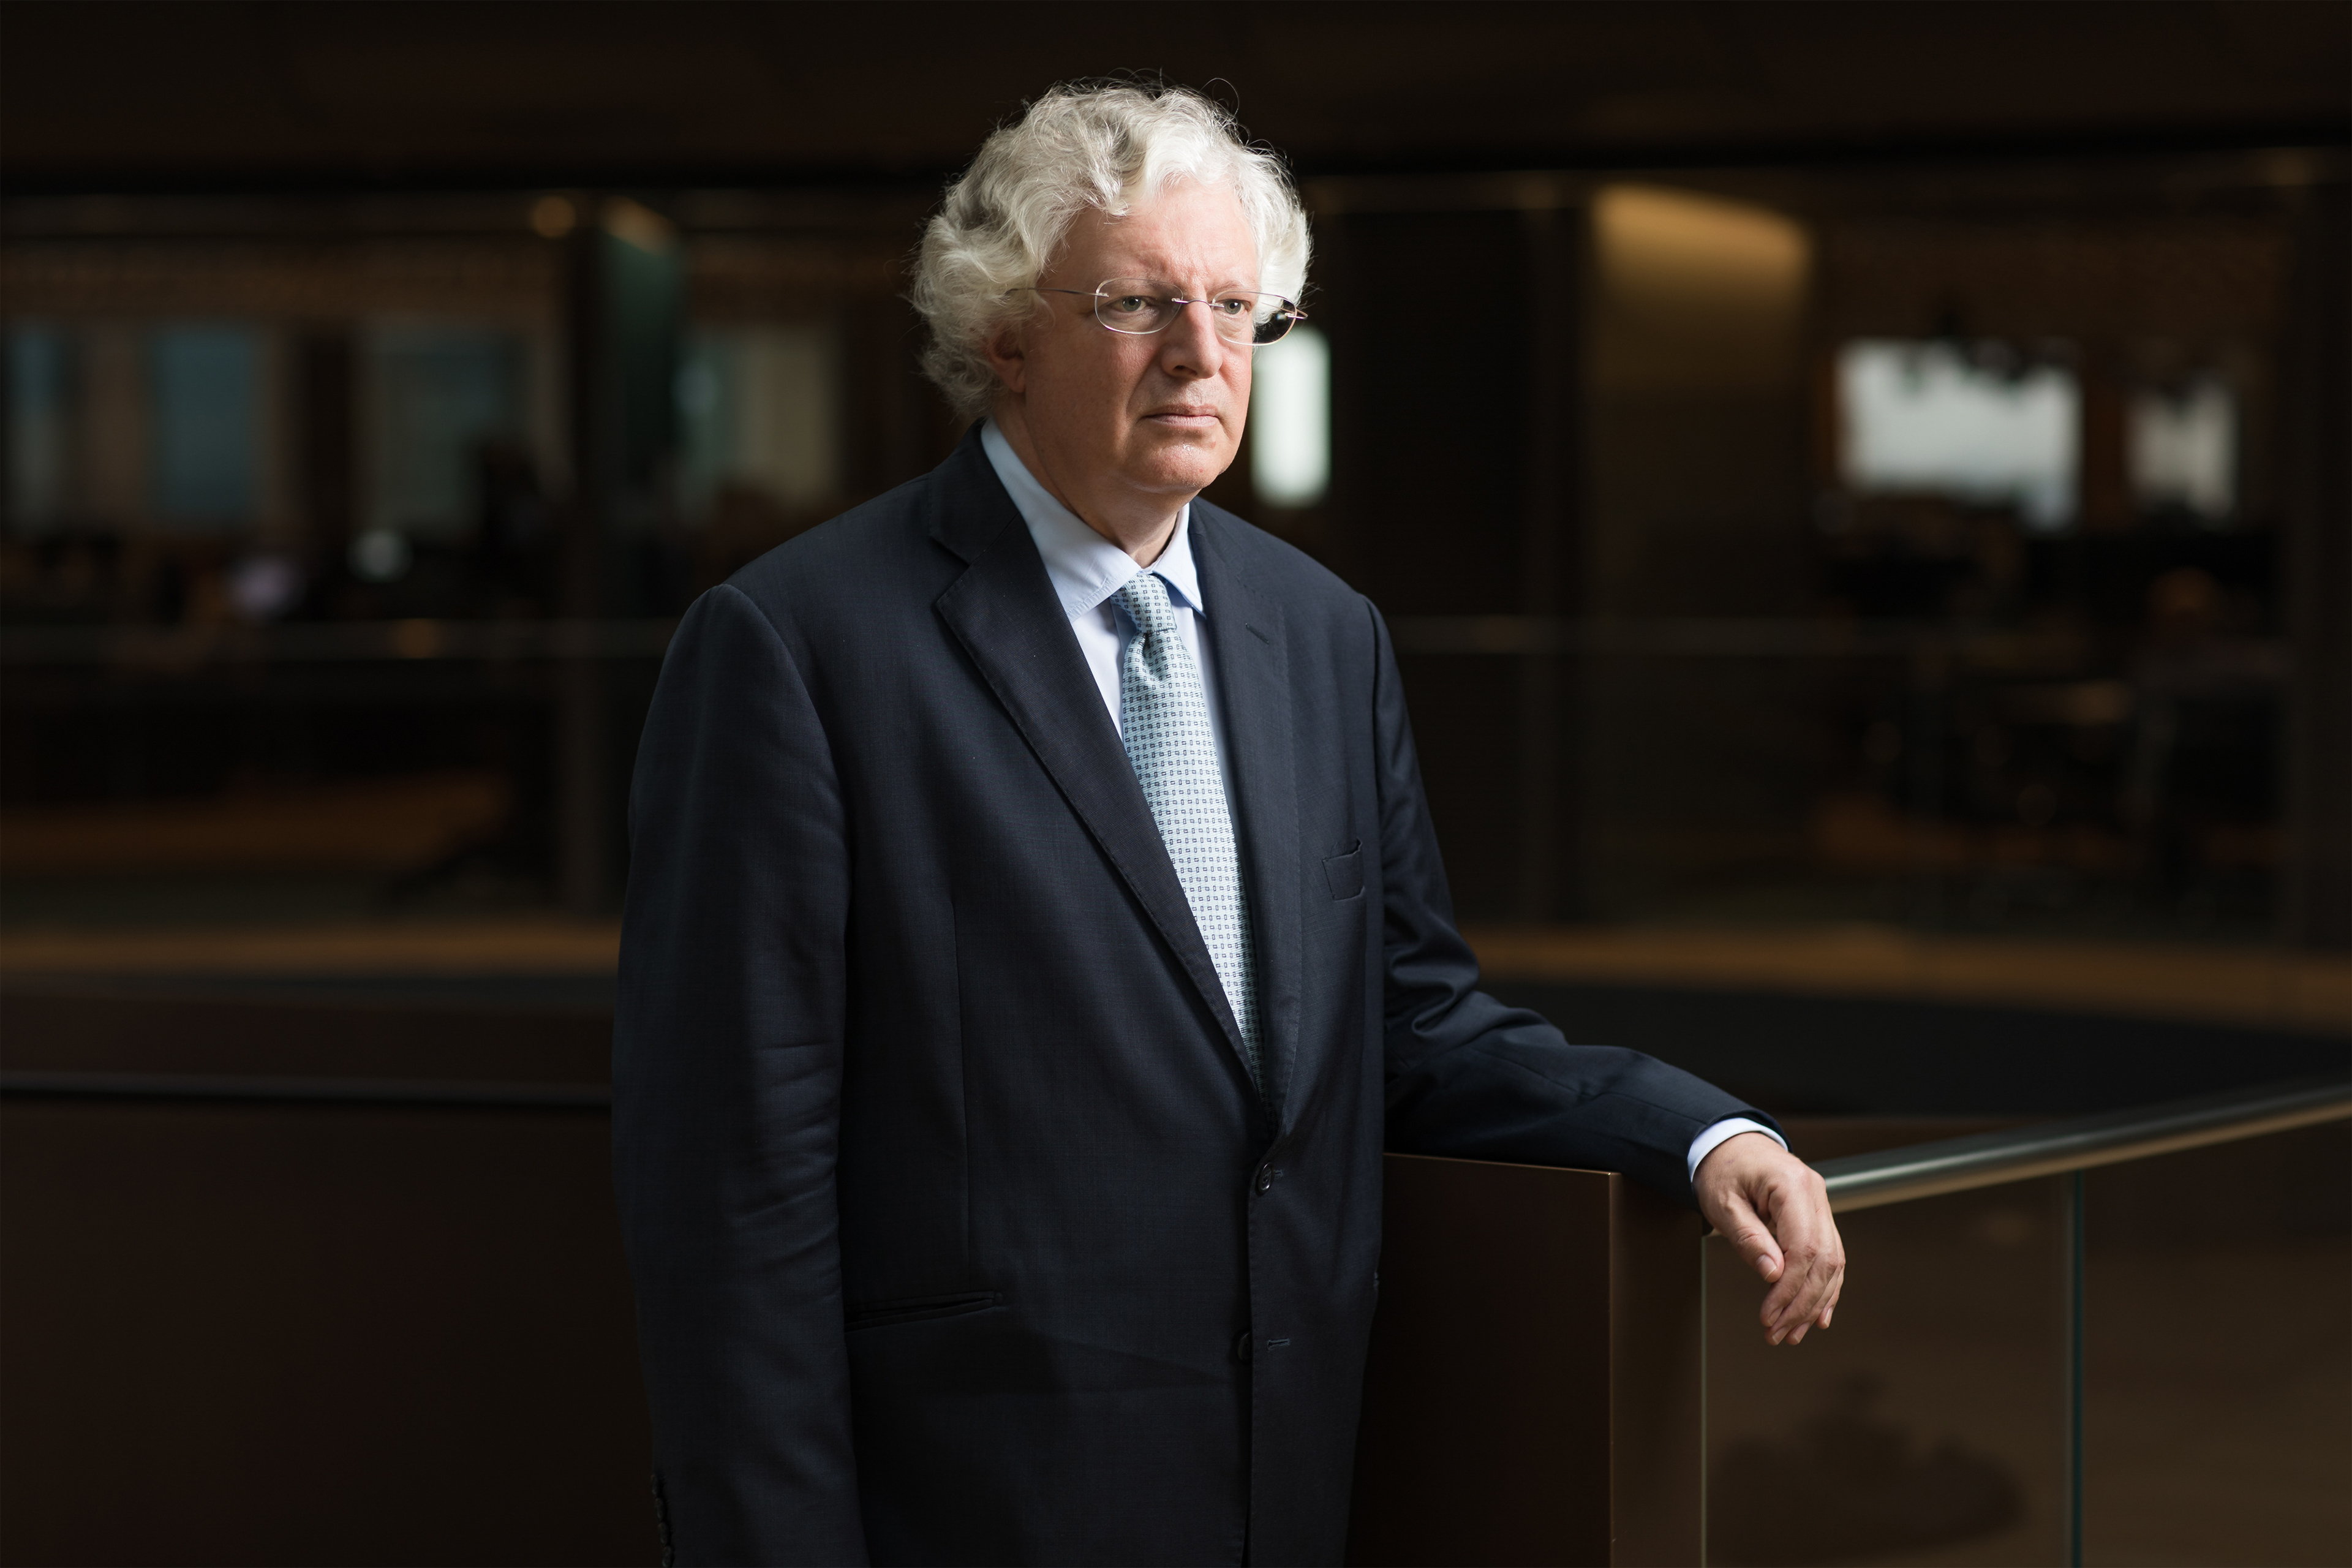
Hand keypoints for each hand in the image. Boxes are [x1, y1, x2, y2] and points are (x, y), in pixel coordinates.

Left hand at [1693, 1131, 1845, 1344]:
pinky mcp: (1817, 1217)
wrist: (1729, 1144)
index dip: (1790, 1288)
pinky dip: (1824, 1288)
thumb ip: (1748, 1238)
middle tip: (1779, 1333)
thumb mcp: (1723, 1203)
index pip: (1804, 1248)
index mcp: (1793, 1185)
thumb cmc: (1722, 1168)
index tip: (1770, 1314)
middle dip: (1802, 1303)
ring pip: (1832, 1264)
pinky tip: (1816, 1314)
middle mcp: (1815, 1194)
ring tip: (1793, 1332)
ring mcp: (1821, 1205)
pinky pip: (1829, 1257)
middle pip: (1823, 1261)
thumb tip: (1773, 1275)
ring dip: (1813, 1302)